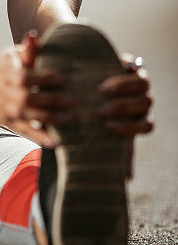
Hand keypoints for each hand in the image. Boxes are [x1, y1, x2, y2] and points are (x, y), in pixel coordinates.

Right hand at [0, 30, 76, 147]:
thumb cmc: (3, 66)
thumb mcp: (14, 55)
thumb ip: (28, 49)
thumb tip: (34, 35)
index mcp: (18, 77)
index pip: (43, 78)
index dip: (57, 78)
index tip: (69, 79)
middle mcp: (16, 96)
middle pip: (45, 99)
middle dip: (63, 100)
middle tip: (79, 100)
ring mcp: (13, 111)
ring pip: (39, 117)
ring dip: (58, 118)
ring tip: (73, 118)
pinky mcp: (10, 122)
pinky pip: (28, 132)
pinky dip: (41, 139)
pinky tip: (55, 143)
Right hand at [95, 53, 153, 178]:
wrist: (97, 88)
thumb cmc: (103, 117)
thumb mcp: (109, 134)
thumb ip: (119, 152)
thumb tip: (127, 179)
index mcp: (142, 119)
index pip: (147, 126)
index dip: (129, 128)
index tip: (108, 127)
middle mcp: (145, 101)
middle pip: (144, 104)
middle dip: (121, 108)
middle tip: (99, 111)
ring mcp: (141, 82)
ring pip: (143, 85)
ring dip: (121, 89)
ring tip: (99, 91)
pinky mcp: (132, 65)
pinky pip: (134, 66)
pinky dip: (121, 71)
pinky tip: (102, 76)